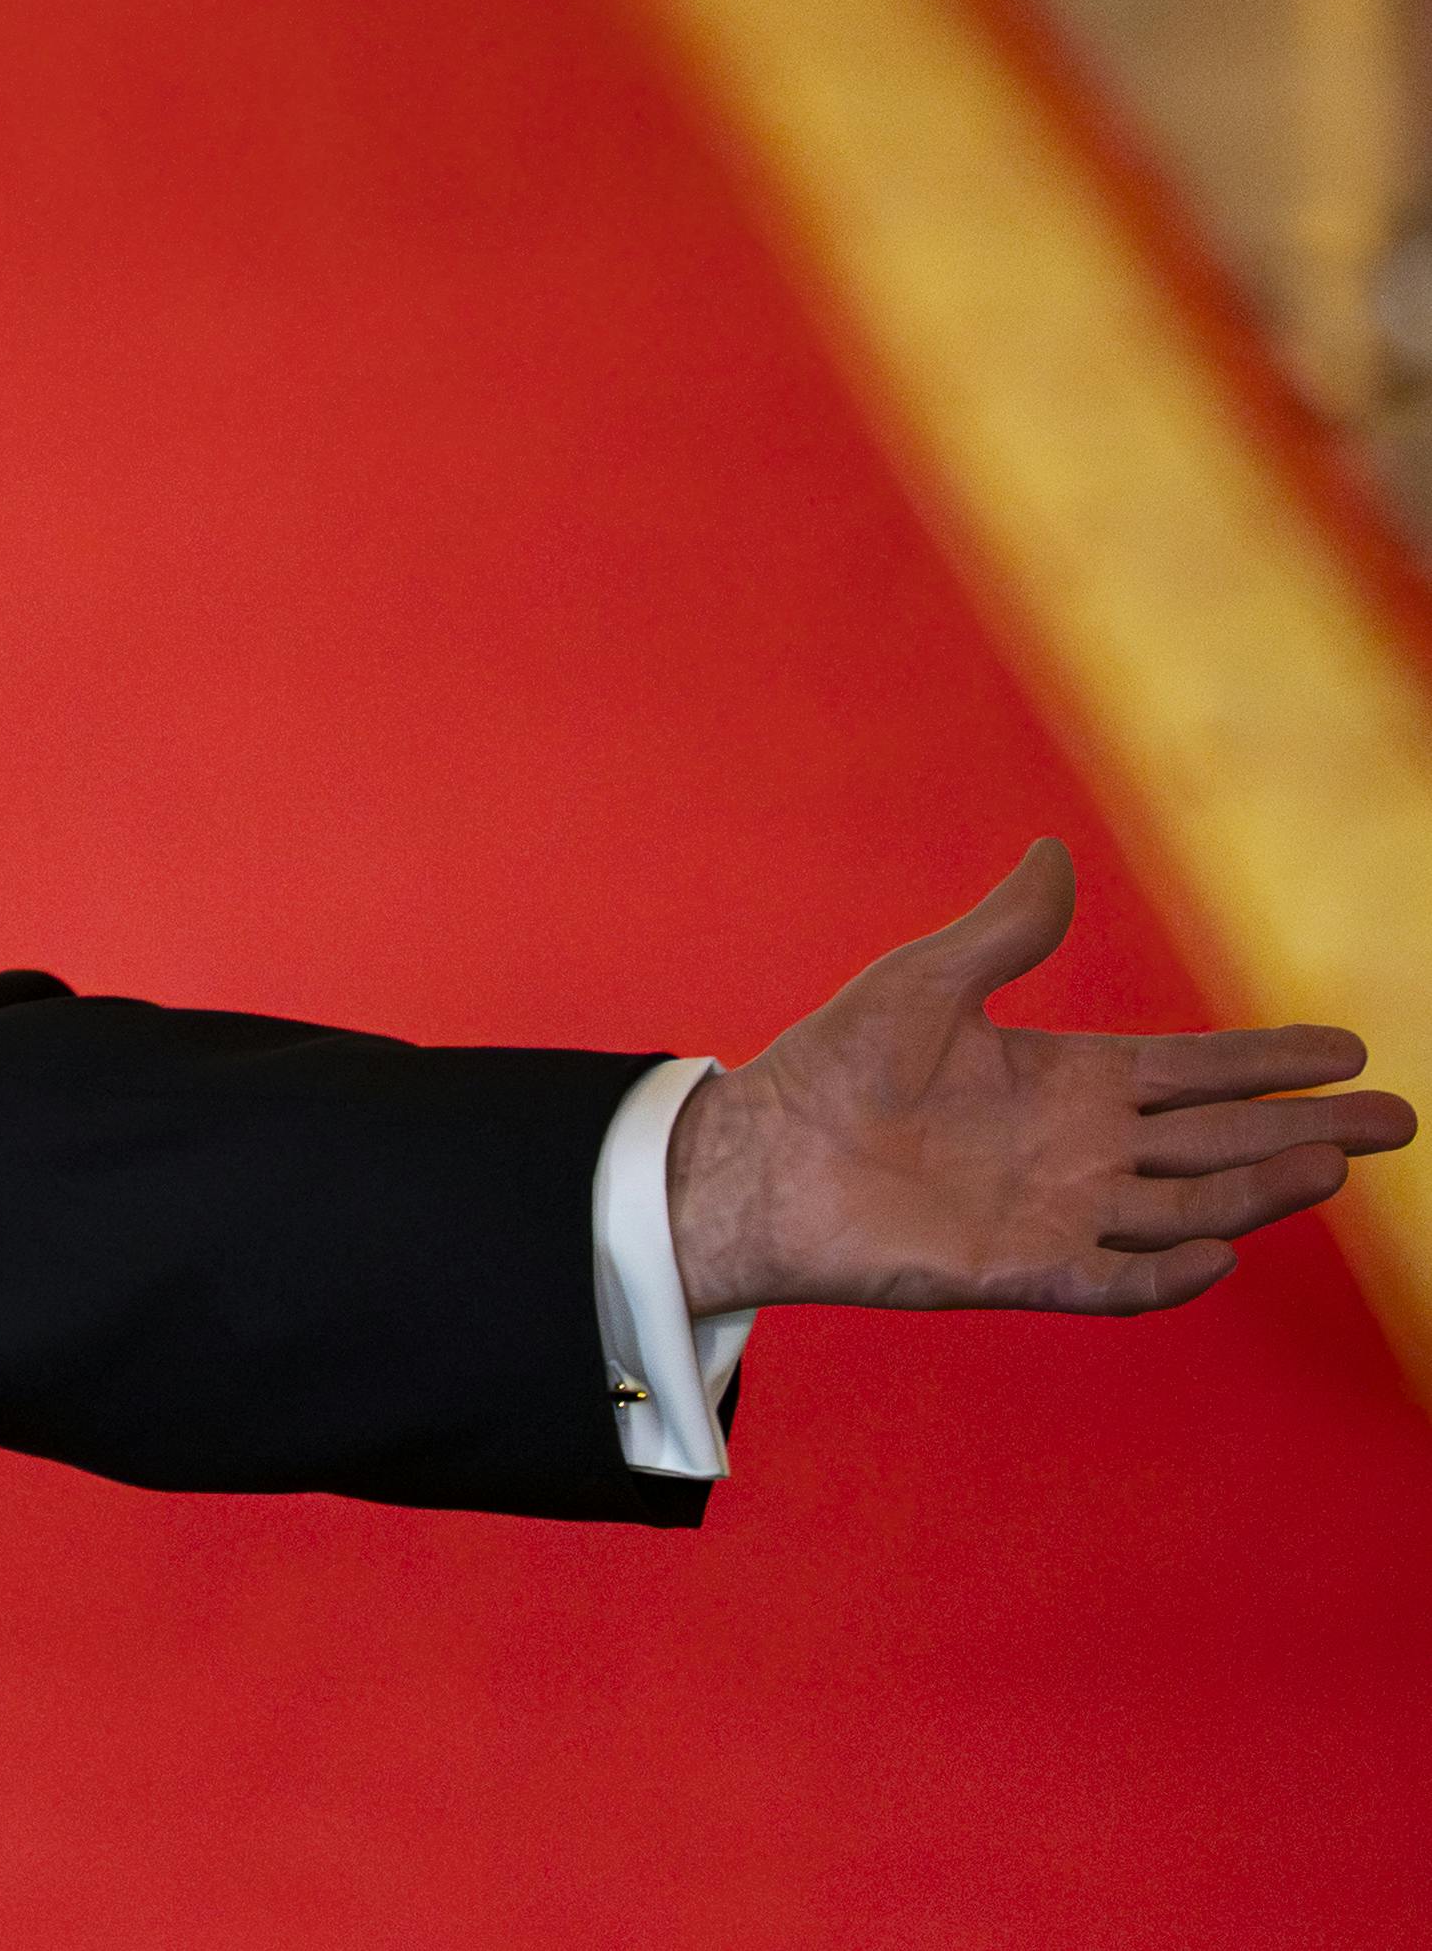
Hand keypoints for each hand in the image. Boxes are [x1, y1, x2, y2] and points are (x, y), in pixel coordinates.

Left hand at [669, 839, 1412, 1317]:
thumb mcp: (925, 982)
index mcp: (1070, 1079)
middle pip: (1218, 1141)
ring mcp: (1058, 1213)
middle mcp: (1082, 1149)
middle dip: (1304, 1129)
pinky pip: (1112, 1278)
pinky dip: (1165, 1271)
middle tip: (1395, 1119)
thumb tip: (1053, 851)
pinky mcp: (1019, 1270)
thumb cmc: (833, 1066)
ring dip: (1257, 1192)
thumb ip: (1004, 931)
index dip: (1270, 1061)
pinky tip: (1218, 1253)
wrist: (761, 1157)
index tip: (1349, 1050)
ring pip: (1187, 1207)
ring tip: (1329, 1165)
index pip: (1195, 1072)